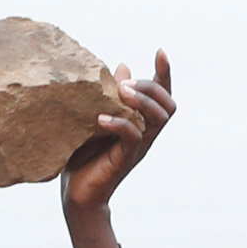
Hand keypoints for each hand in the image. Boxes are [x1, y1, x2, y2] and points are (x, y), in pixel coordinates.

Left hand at [59, 53, 173, 219]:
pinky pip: (132, 137)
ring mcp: (137, 148)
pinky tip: (101, 118)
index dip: (165, 74)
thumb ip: (110, 95)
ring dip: (142, 101)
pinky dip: (119, 123)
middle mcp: (145, 135)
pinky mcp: (123, 159)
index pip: (162, 96)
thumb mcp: (97, 118)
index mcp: (142, 123)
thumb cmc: (86, 156)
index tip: (160, 51)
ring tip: (121, 93)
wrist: (78, 195)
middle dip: (152, 87)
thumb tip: (123, 66)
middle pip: (167, 105)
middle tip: (127, 84)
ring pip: (157, 119)